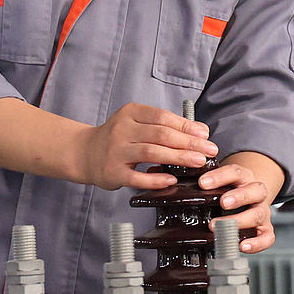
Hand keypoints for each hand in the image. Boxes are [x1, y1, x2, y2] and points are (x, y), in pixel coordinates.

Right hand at [76, 103, 215, 190]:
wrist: (84, 153)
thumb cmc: (117, 139)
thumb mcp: (136, 123)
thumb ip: (163, 126)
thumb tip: (199, 131)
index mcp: (130, 113)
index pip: (163, 117)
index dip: (186, 126)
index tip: (205, 134)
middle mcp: (122, 129)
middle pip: (161, 134)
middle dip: (188, 143)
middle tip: (209, 150)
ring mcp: (116, 151)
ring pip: (151, 152)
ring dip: (178, 157)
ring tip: (198, 162)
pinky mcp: (113, 172)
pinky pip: (136, 177)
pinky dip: (155, 179)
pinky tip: (171, 179)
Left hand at [201, 156, 278, 251]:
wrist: (250, 198)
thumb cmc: (229, 191)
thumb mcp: (220, 182)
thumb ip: (205, 184)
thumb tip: (177, 185)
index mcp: (244, 177)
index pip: (235, 171)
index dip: (220, 176)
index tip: (203, 183)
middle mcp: (256, 193)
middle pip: (256, 190)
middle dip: (239, 196)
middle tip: (222, 203)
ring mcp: (262, 211)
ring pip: (259, 214)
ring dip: (240, 221)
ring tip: (220, 227)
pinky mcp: (265, 229)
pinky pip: (267, 237)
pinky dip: (257, 243)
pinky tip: (241, 246)